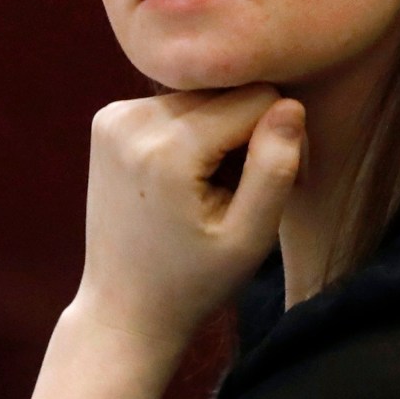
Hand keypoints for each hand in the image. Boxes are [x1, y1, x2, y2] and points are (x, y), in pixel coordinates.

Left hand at [73, 85, 304, 346]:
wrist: (125, 307)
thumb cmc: (195, 281)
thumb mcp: (250, 238)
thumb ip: (275, 168)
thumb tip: (290, 105)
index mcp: (167, 149)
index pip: (258, 99)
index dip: (281, 139)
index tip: (276, 186)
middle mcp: (131, 120)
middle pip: (228, 92)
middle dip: (248, 133)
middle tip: (243, 192)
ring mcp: (114, 116)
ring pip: (204, 94)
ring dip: (219, 133)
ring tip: (213, 188)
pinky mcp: (108, 119)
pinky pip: (176, 104)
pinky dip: (191, 133)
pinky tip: (186, 178)